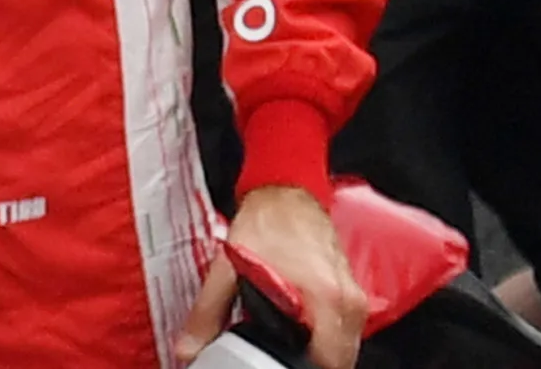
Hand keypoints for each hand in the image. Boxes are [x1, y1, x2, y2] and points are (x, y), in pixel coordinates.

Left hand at [177, 186, 370, 368]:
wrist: (285, 189)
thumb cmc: (265, 221)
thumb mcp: (228, 270)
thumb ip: (208, 314)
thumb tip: (188, 348)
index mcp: (324, 297)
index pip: (328, 361)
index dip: (301, 368)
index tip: (280, 366)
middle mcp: (346, 299)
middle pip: (338, 359)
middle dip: (310, 363)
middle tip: (281, 358)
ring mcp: (352, 295)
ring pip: (345, 347)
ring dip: (320, 352)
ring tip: (290, 345)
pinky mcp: (350, 290)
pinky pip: (346, 329)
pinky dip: (326, 336)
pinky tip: (300, 329)